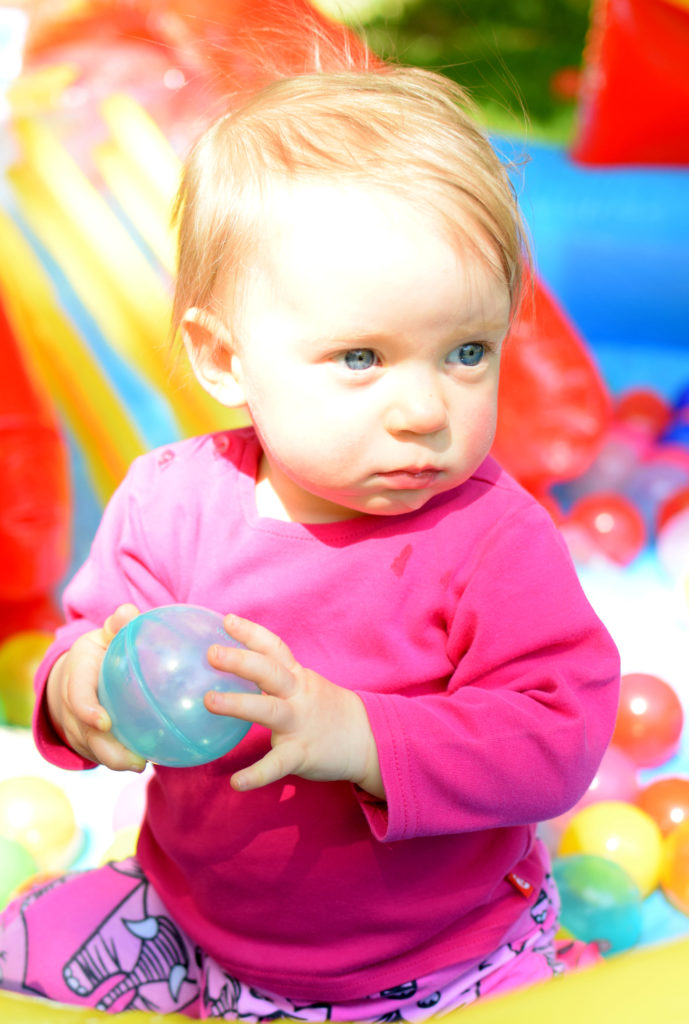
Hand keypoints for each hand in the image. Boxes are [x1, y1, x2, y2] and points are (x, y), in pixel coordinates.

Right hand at [46, 604, 146, 771]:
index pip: (76, 693)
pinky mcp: (87, 738)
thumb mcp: (107, 635)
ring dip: (114, 760)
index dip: (86, 709)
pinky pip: (99, 753)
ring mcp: (77, 723)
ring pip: (91, 747)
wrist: (81, 671)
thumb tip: (128, 612)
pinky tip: (144, 761)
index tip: (104, 722)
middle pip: (83, 731)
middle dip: (105, 748)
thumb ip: (118, 625)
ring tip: (142, 765)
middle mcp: (73, 702)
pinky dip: (117, 760)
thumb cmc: (102, 650)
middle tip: (135, 760)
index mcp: (77, 671)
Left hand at [205, 614, 384, 797]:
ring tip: (209, 701)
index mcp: (296, 677)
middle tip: (212, 652)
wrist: (366, 739)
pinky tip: (237, 782)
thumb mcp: (303, 685)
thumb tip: (235, 666)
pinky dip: (258, 774)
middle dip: (242, 660)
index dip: (251, 633)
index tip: (226, 620)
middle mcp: (298, 695)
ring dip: (240, 704)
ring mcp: (300, 724)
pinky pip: (278, 764)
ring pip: (270, 710)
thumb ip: (275, 676)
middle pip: (270, 671)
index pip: (274, 648)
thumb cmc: (324, 709)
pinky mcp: (302, 754)